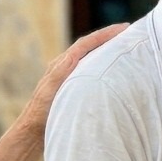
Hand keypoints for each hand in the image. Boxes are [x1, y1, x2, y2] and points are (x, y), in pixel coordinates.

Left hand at [18, 24, 126, 139]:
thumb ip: (60, 72)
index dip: (104, 34)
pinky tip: (112, 71)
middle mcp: (64, 67)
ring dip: (106, 50)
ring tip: (124, 47)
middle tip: (128, 34)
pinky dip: (102, 65)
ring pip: (90, 58)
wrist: (32, 132)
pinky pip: (89, 71)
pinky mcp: (70, 88)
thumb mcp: (50, 91)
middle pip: (89, 47)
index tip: (124, 28)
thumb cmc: (41, 114)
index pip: (86, 44)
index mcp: (61, 64)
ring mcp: (67, 77)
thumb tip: (73, 55)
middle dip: (108, 38)